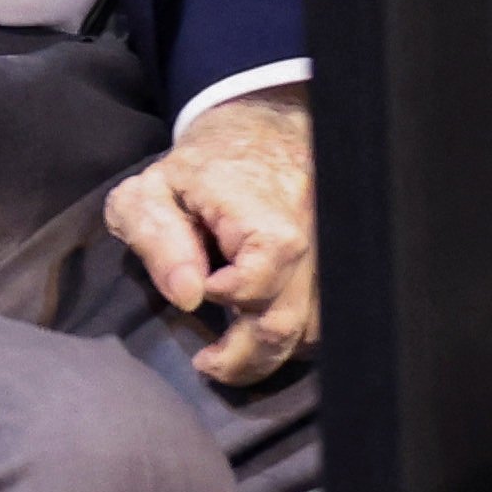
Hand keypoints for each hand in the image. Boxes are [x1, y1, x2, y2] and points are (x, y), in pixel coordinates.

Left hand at [106, 86, 316, 385]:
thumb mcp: (152, 192)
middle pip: (289, 322)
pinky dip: (297, 336)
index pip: (259, 284)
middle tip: (207, 364)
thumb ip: (160, 242)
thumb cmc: (197, 166)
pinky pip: (326, 316)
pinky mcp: (339, 263)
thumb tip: (188, 298)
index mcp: (267, 215)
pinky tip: (264, 334)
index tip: (194, 290)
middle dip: (245, 356)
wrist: (262, 127)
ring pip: (315, 329)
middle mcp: (313, 238)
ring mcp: (332, 252)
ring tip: (234, 353)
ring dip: (272, 352)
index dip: (224, 296)